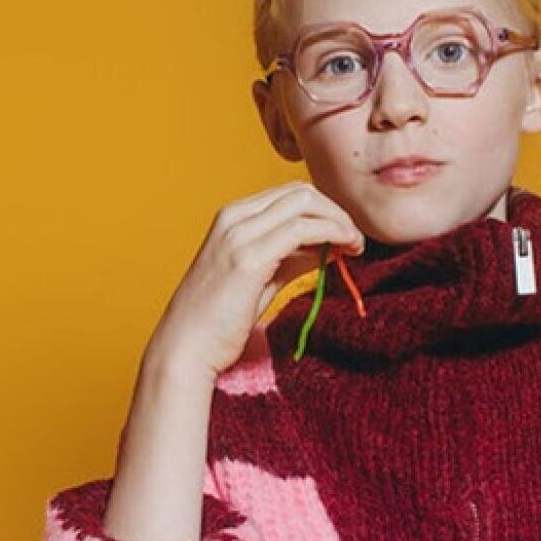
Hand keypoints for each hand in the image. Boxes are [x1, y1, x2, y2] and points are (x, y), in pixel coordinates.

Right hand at [146, 182, 364, 378]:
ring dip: (339, 221)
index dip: (323, 210)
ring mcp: (239, 235)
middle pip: (300, 192)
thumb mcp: (259, 278)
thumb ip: (289, 258)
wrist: (185, 348)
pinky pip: (302, 230)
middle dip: (335, 211)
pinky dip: (331, 233)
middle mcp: (233, 218)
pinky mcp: (249, 258)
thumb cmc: (218, 321)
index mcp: (231, 218)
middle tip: (354, 239)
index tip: (344, 233)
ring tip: (355, 246)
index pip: (289, 194)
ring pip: (304, 203)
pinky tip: (343, 251)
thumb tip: (326, 247)